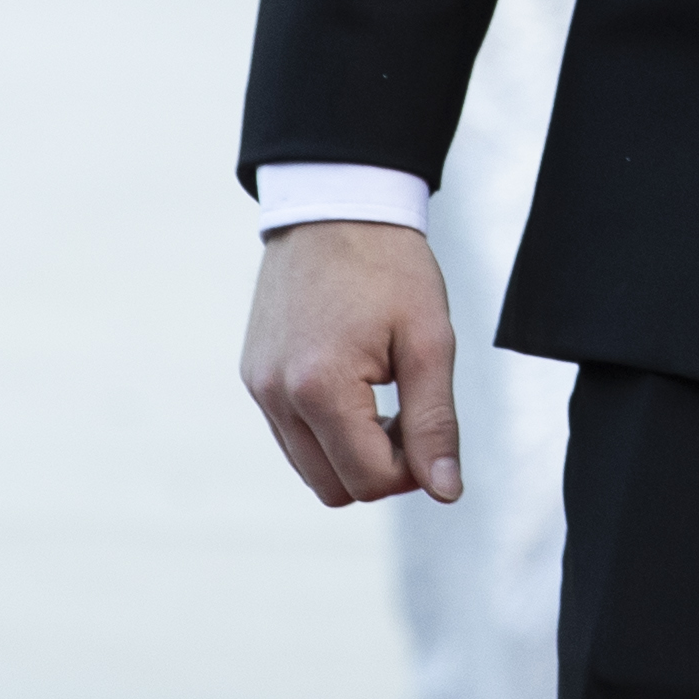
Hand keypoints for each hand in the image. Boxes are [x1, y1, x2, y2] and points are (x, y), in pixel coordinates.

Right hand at [241, 220, 462, 508]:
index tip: (428, 423)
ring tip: (383, 398)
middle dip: (380, 467)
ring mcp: (258, 387)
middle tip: (409, 413)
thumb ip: (435, 422)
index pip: (369, 480)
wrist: (336, 207)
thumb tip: (446, 491)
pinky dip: (326, 432)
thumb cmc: (389, 266)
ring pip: (309, 469)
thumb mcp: (428, 341)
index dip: (412, 469)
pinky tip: (355, 388)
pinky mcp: (253, 376)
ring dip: (352, 453)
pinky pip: (290, 437)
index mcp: (319, 387)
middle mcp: (276, 395)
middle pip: (334, 488)